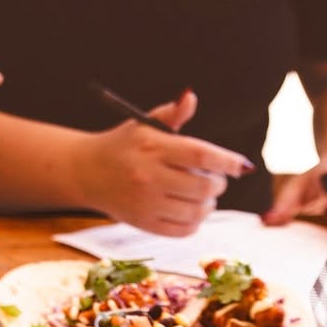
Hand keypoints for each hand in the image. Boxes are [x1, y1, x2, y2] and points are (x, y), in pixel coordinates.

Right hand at [80, 90, 252, 235]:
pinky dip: (195, 222)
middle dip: (218, 183)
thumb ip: (171, 114)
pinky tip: (191, 211)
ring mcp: (144, 202)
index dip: (228, 161)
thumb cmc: (122, 145)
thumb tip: (191, 97)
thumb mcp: (143, 124)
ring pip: (196, 210)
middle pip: (203, 185)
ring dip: (209, 204)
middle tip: (216, 179)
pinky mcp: (142, 222)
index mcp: (151, 146)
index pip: (201, 154)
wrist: (85, 171)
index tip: (241, 165)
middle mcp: (147, 175)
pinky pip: (182, 230)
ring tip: (204, 196)